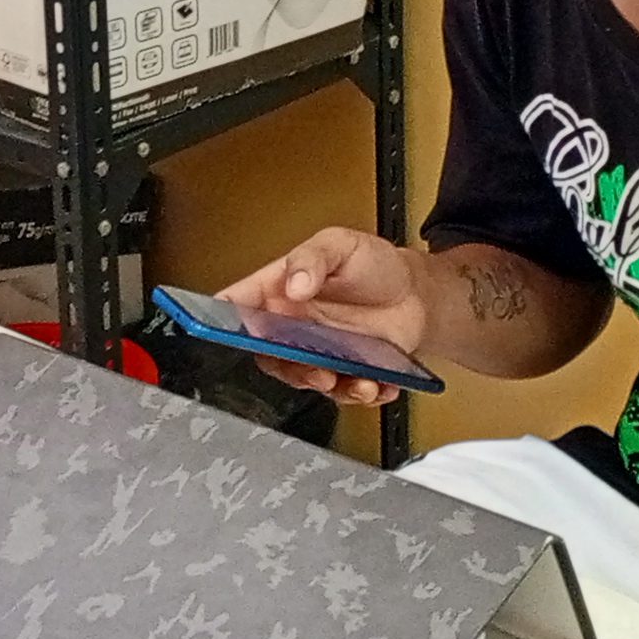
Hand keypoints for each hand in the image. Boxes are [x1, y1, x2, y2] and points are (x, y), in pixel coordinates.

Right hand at [216, 227, 430, 406]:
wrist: (416, 292)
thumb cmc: (373, 263)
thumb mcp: (341, 244)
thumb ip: (313, 259)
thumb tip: (294, 283)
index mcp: (280, 290)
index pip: (239, 304)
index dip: (222, 319)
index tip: (222, 330)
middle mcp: (293, 325)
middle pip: (269, 355)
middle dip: (290, 368)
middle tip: (315, 370)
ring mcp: (318, 351)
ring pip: (305, 380)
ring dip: (329, 387)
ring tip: (357, 382)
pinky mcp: (344, 370)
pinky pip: (342, 391)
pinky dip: (361, 394)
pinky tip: (378, 384)